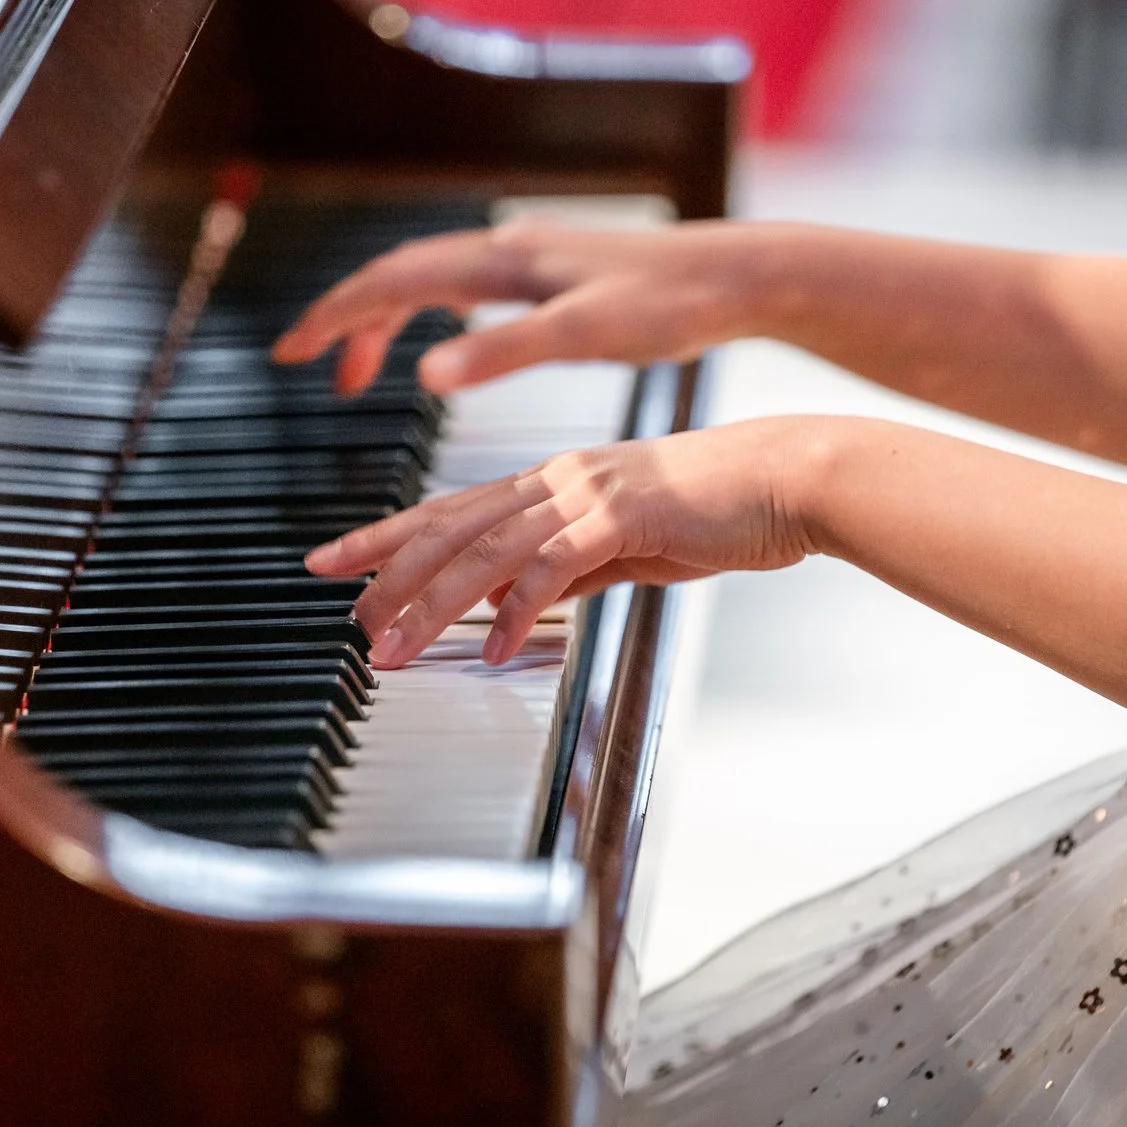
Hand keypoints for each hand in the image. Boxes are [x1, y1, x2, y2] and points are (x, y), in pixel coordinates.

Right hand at [271, 216, 776, 394]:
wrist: (735, 277)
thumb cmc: (670, 307)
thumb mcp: (583, 337)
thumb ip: (501, 353)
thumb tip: (423, 371)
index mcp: (503, 261)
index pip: (392, 279)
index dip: (335, 314)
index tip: (291, 351)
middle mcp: (506, 248)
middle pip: (398, 274)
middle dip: (345, 316)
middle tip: (306, 364)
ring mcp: (526, 257)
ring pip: (429, 280)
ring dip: (385, 321)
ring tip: (359, 376)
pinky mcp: (550, 273)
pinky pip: (464, 288)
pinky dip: (430, 317)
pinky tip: (440, 350)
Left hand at [308, 418, 832, 666]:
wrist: (790, 480)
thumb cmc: (723, 509)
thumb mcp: (633, 543)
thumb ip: (577, 565)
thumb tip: (531, 598)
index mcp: (557, 482)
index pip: (452, 508)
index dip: (387, 535)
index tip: (336, 559)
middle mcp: (560, 479)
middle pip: (451, 525)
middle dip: (387, 570)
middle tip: (346, 614)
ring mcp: (589, 492)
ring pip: (485, 547)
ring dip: (432, 602)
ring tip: (394, 647)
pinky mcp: (624, 515)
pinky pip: (552, 565)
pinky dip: (513, 607)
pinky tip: (489, 647)